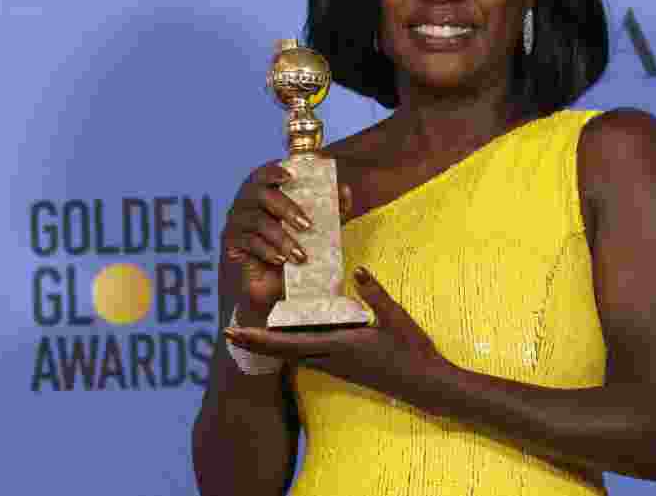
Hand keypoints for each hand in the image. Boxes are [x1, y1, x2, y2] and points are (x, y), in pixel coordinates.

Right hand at [222, 161, 352, 325]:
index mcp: (265, 190)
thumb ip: (331, 208)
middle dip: (286, 208)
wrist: (271, 284)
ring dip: (282, 238)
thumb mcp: (317, 228)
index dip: (274, 170)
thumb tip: (345, 190)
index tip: (290, 176)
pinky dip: (267, 250)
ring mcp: (236, 220)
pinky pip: (248, 241)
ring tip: (300, 255)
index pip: (264, 173)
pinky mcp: (230, 241)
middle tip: (307, 226)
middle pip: (261, 194)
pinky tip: (281, 260)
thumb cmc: (293, 246)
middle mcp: (247, 201)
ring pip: (257, 221)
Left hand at [224, 267, 451, 410]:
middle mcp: (334, 359)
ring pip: (297, 355)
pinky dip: (294, 346)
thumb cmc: (413, 351)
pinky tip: (291, 338)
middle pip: (285, 352)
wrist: (427, 386)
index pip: (291, 343)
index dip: (260, 338)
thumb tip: (356, 269)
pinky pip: (311, 356)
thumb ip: (374, 293)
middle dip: (256, 342)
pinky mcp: (346, 368)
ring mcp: (339, 366)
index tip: (234, 331)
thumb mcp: (396, 317)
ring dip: (273, 345)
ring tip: (252, 332)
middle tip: (227, 332)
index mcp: (341, 346)